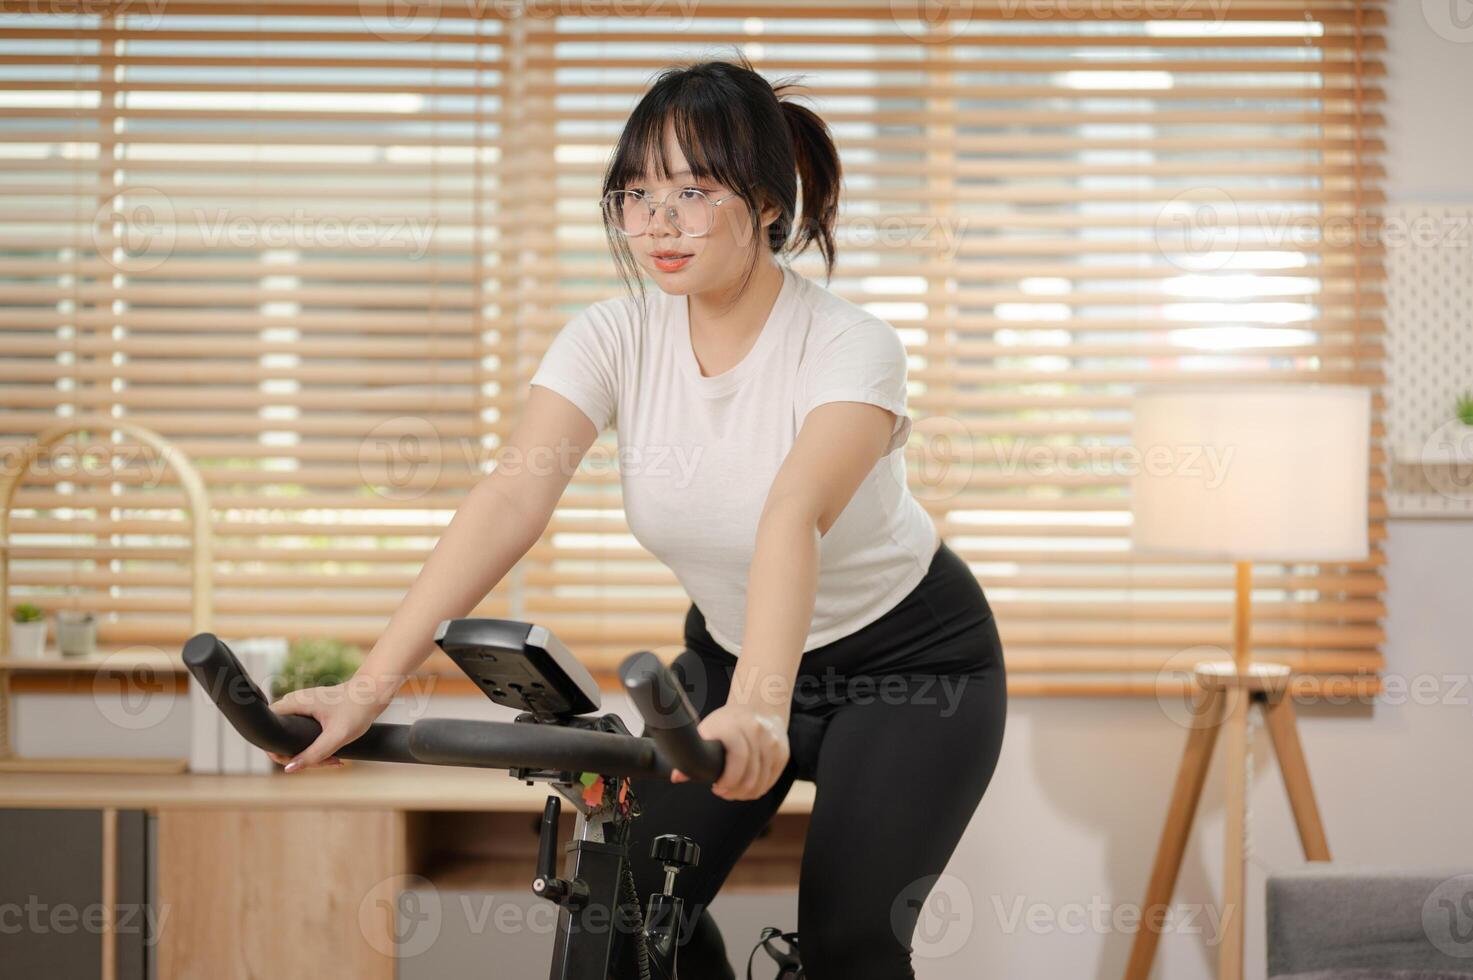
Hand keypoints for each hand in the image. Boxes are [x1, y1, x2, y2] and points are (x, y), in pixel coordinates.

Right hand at [266, 675, 394, 772]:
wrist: (374, 693)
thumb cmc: (357, 710)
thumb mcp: (337, 736)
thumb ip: (314, 753)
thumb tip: (289, 769)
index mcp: (294, 704)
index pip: (269, 731)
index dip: (276, 750)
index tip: (298, 762)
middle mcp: (294, 703)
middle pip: (283, 738)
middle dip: (300, 756)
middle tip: (326, 762)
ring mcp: (302, 706)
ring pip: (295, 738)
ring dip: (311, 754)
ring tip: (334, 760)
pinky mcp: (312, 711)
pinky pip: (305, 734)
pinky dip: (317, 746)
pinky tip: (335, 755)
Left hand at [670, 702, 789, 800]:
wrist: (758, 706)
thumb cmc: (726, 723)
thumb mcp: (707, 731)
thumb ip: (693, 754)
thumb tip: (677, 776)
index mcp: (734, 725)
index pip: (739, 757)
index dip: (728, 779)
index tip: (716, 787)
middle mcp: (757, 731)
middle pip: (750, 775)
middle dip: (734, 791)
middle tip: (723, 792)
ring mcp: (772, 742)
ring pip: (761, 782)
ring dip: (745, 793)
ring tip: (733, 792)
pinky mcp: (782, 752)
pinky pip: (770, 781)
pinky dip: (757, 789)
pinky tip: (746, 788)